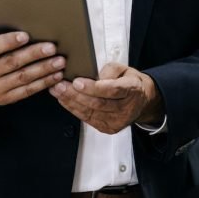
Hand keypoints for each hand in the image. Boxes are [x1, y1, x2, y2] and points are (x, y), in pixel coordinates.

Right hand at [0, 17, 64, 110]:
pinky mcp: (5, 99)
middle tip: (51, 47)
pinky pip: (26, 91)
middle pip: (11, 63)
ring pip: (22, 78)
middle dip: (33, 55)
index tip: (25, 35)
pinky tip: (55, 75)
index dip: (8, 42)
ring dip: (43, 70)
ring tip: (59, 61)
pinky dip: (43, 83)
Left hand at [49, 62, 163, 134]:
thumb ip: (108, 70)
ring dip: (71, 102)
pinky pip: (88, 119)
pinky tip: (64, 100)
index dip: (93, 87)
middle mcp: (126, 108)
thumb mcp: (123, 68)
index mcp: (132, 90)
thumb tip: (92, 76)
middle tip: (60, 85)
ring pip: (91, 112)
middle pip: (98, 103)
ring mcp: (117, 121)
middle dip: (76, 95)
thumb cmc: (129, 82)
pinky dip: (74, 109)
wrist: (141, 100)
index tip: (77, 81)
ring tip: (57, 91)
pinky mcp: (109, 128)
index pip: (112, 90)